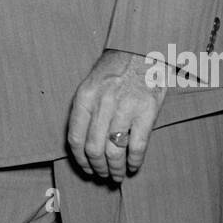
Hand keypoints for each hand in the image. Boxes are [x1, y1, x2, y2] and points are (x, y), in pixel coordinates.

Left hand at [67, 50, 166, 181]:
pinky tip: (133, 166)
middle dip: (97, 168)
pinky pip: (137, 146)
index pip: (75, 139)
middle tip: (103, 174)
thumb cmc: (116, 68)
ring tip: (117, 175)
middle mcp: (102, 103)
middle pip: (94, 149)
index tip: (86, 168)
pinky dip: (134, 161)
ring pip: (114, 151)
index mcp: (85, 97)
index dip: (80, 160)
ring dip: (114, 169)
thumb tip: (82, 144)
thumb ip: (86, 110)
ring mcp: (125, 108)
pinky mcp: (147, 111)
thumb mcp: (92, 83)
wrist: (142, 47)